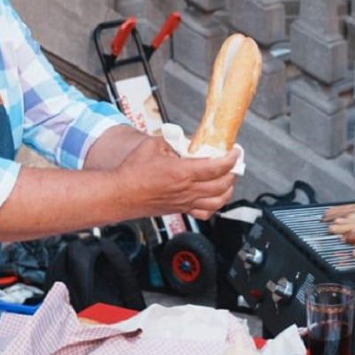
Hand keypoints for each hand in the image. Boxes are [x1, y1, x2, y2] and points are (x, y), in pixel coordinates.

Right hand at [116, 136, 237, 218]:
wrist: (119, 195)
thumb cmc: (131, 172)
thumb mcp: (154, 145)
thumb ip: (174, 142)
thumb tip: (187, 141)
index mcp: (183, 172)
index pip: (217, 167)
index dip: (231, 158)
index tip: (235, 151)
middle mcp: (187, 190)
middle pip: (223, 184)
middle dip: (233, 172)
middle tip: (234, 162)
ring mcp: (185, 202)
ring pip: (218, 201)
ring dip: (228, 189)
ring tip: (229, 179)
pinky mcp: (180, 210)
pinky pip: (205, 213)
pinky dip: (215, 205)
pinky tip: (214, 197)